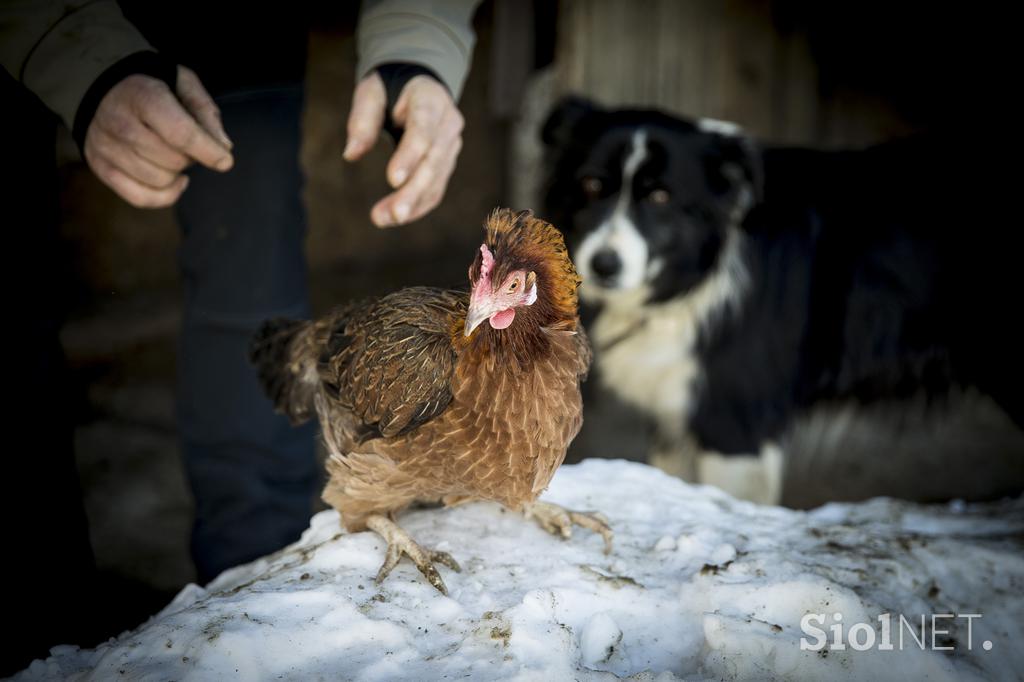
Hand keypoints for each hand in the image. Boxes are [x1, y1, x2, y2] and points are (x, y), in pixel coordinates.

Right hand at [83, 66, 233, 207]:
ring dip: (176, 173)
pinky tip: (174, 181)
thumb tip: (223, 146)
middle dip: (190, 157)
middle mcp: (118, 122)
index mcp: (142, 96)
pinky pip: (141, 198)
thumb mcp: (183, 84)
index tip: (225, 161)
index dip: (207, 151)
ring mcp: (105, 147)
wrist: (106, 89)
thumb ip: (205, 111)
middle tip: (187, 144)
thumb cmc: (153, 89)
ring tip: (173, 154)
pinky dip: (165, 195)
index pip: (179, 133)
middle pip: (172, 160)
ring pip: (158, 181)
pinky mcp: (100, 166)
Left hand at [344, 71, 463, 226]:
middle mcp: (448, 124)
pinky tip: (394, 218)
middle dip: (413, 191)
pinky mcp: (447, 163)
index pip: (423, 130)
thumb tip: (351, 154)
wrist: (416, 88)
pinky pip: (435, 190)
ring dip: (412, 204)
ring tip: (382, 219)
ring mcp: (451, 145)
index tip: (392, 181)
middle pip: (433, 162)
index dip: (410, 156)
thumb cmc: (388, 89)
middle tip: (393, 215)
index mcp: (431, 99)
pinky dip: (417, 207)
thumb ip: (362, 120)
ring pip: (436, 180)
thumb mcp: (371, 93)